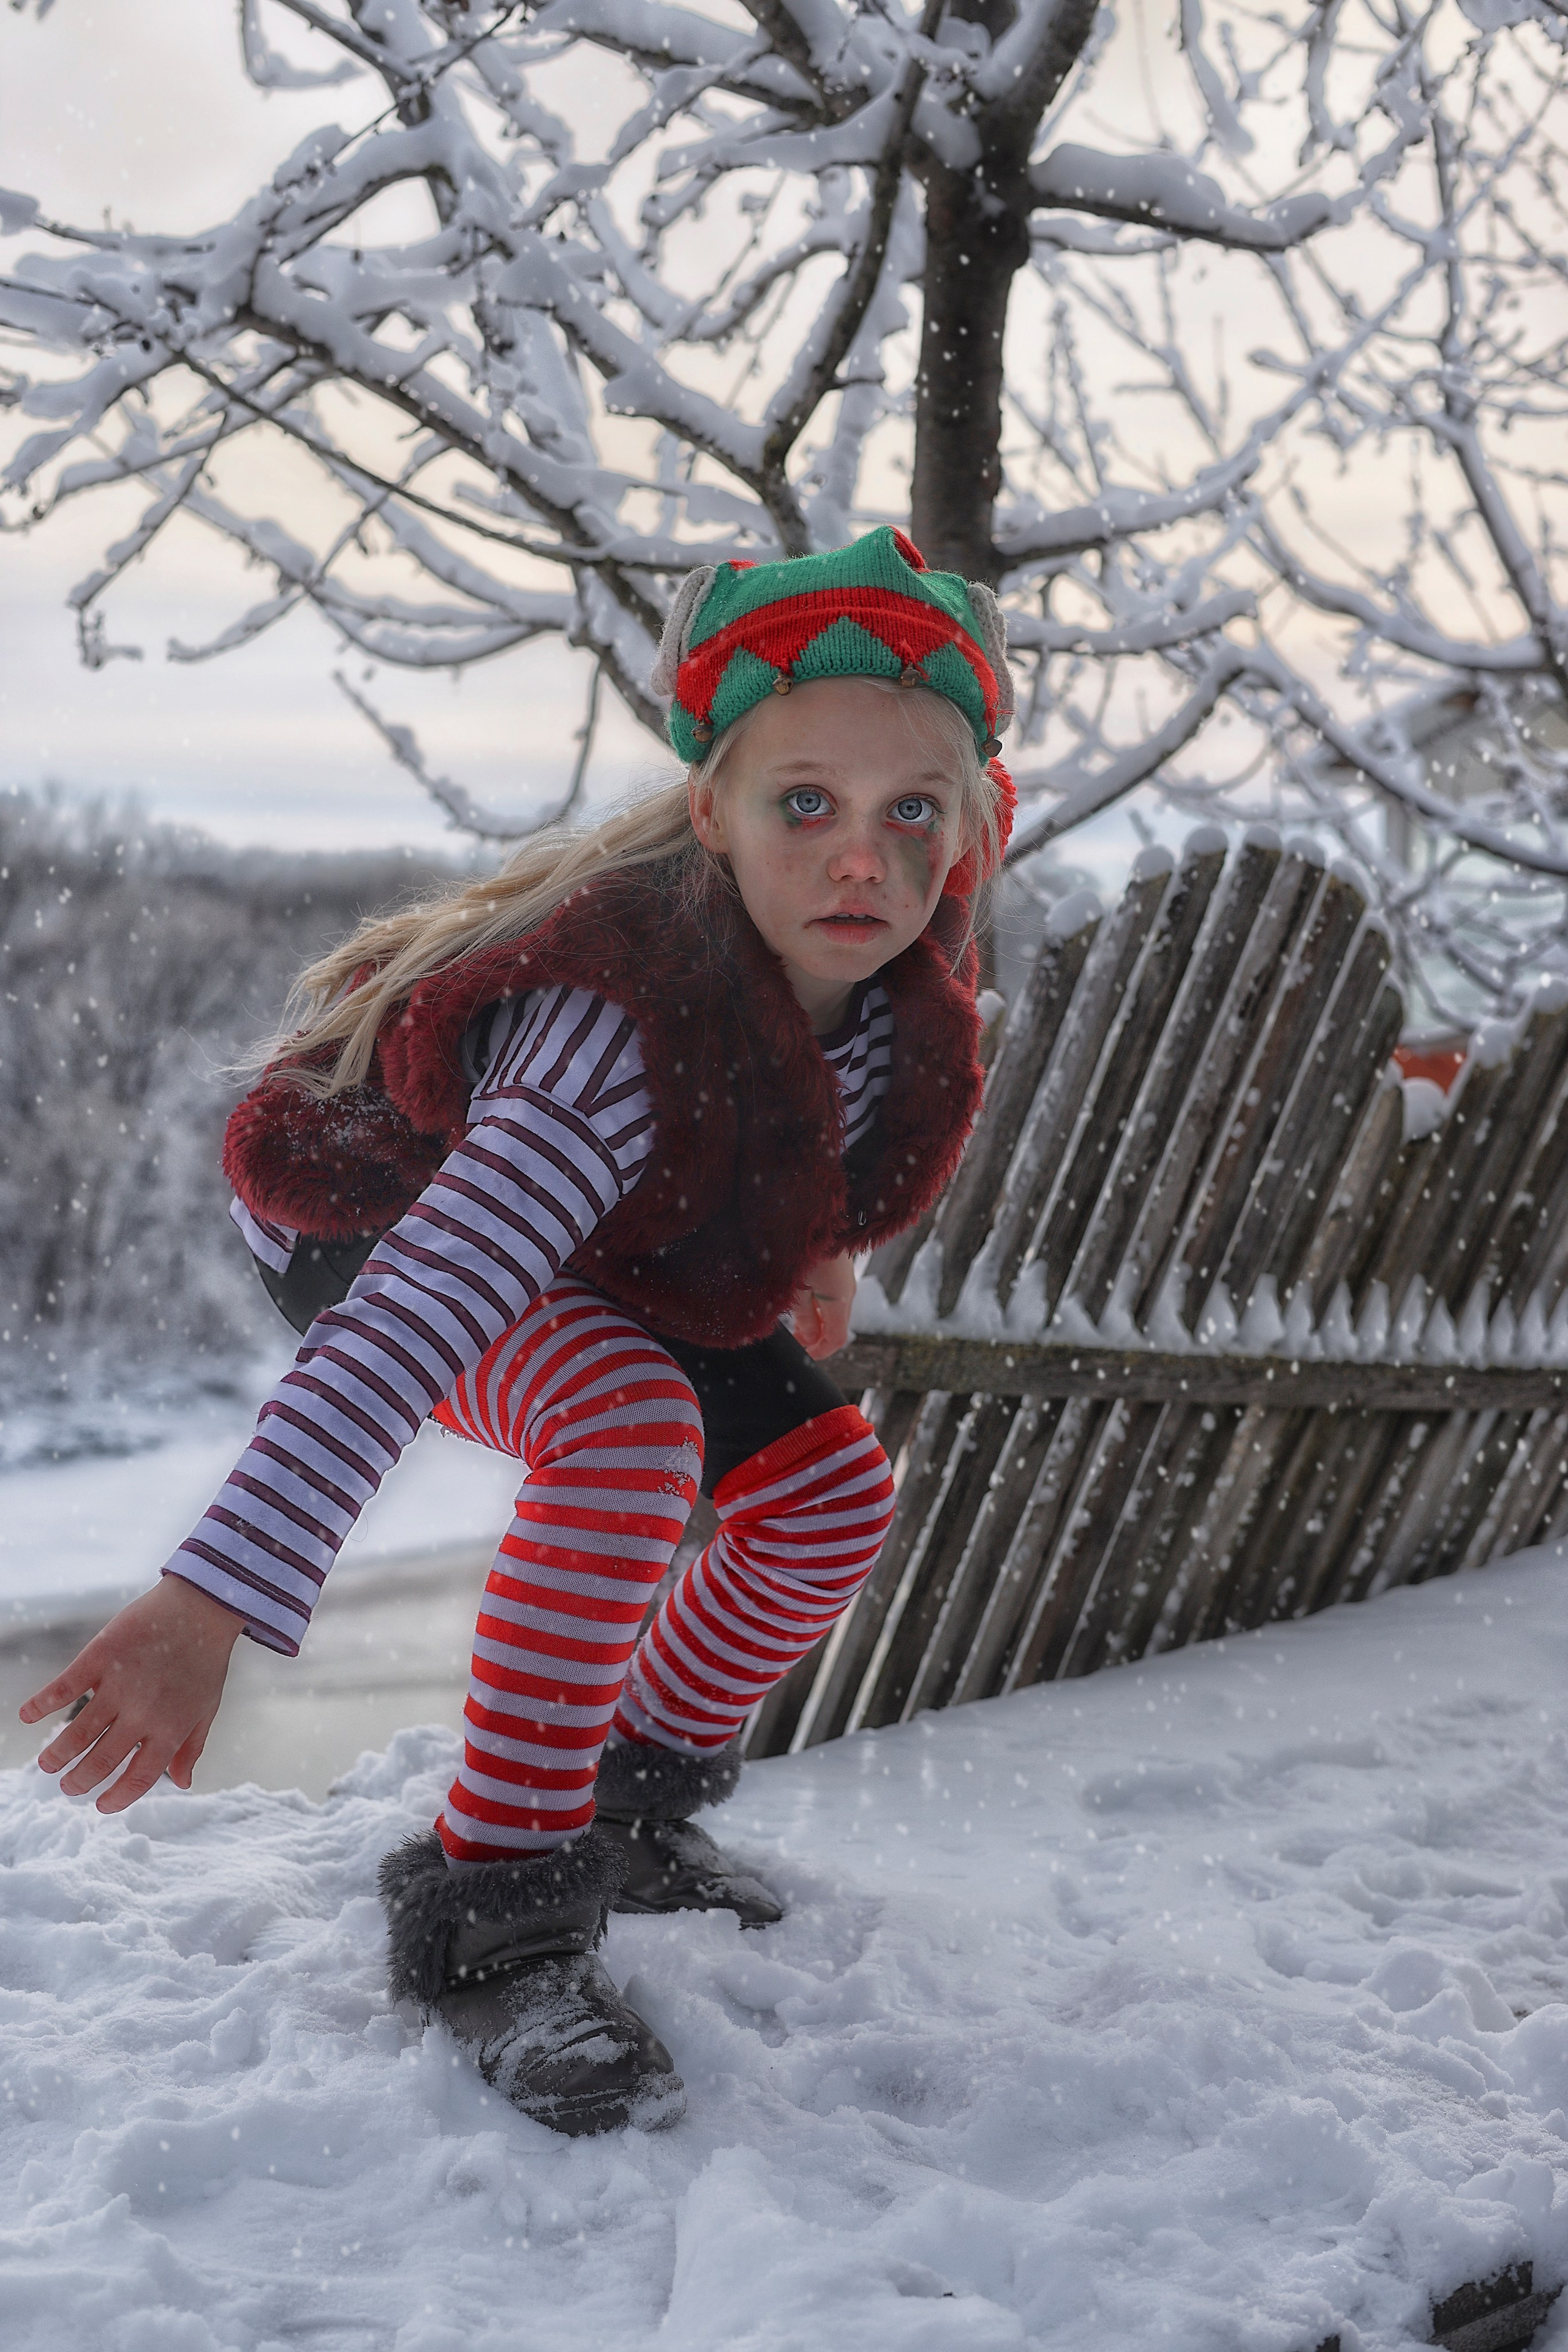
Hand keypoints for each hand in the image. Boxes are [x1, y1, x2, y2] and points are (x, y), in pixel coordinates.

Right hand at [20, 1575, 245, 1812]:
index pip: (140, 1777)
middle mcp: (142, 1713)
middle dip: (80, 1780)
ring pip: (79, 1732)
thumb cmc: (206, 1658)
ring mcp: (119, 1685)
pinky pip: (65, 1687)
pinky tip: (27, 1716)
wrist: (202, 1606)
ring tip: (46, 1765)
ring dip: (58, 1753)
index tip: (101, 1805)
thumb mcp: (207, 1707)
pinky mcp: (101, 1656)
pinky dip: (42, 1703)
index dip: (118, 1796)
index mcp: (171, 1729)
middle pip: (102, 1759)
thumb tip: (184, 1783)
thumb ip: (192, 1746)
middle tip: (66, 1787)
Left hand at [789, 1251, 855, 1360]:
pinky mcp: (840, 1269)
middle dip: (815, 1337)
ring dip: (815, 1321)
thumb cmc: (803, 1249)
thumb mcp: (796, 1288)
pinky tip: (801, 1301)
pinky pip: (832, 1296)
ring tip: (793, 1321)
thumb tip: (809, 1338)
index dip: (820, 1352)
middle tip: (793, 1339)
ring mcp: (845, 1280)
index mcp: (839, 1300)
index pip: (836, 1339)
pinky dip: (818, 1306)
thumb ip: (803, 1317)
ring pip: (834, 1311)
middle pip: (836, 1326)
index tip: (802, 1354)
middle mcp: (847, 1292)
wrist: (818, 1213)